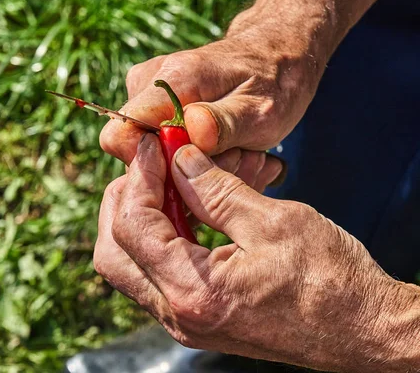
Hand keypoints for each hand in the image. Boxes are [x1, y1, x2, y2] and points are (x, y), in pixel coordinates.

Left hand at [94, 133, 419, 371]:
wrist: (363, 330)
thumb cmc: (332, 281)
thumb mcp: (274, 222)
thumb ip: (215, 190)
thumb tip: (179, 159)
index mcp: (195, 292)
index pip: (133, 227)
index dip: (138, 178)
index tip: (153, 146)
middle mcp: (179, 315)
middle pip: (114, 253)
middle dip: (123, 200)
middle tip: (148, 165)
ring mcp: (186, 320)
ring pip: (129, 265)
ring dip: (138, 218)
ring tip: (165, 181)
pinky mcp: (197, 316)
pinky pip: (155, 275)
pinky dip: (158, 237)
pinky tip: (183, 210)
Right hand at [99, 20, 321, 168]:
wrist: (279, 53)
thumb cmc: (275, 79)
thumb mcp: (262, 107)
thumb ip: (225, 123)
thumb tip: (191, 132)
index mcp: (170, 80)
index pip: (120, 135)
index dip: (148, 167)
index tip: (188, 174)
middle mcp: (149, 84)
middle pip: (137, 152)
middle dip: (180, 171)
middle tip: (232, 163)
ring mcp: (151, 95)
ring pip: (153, 154)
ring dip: (193, 169)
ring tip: (238, 156)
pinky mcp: (158, 107)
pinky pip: (164, 147)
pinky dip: (196, 160)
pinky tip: (228, 153)